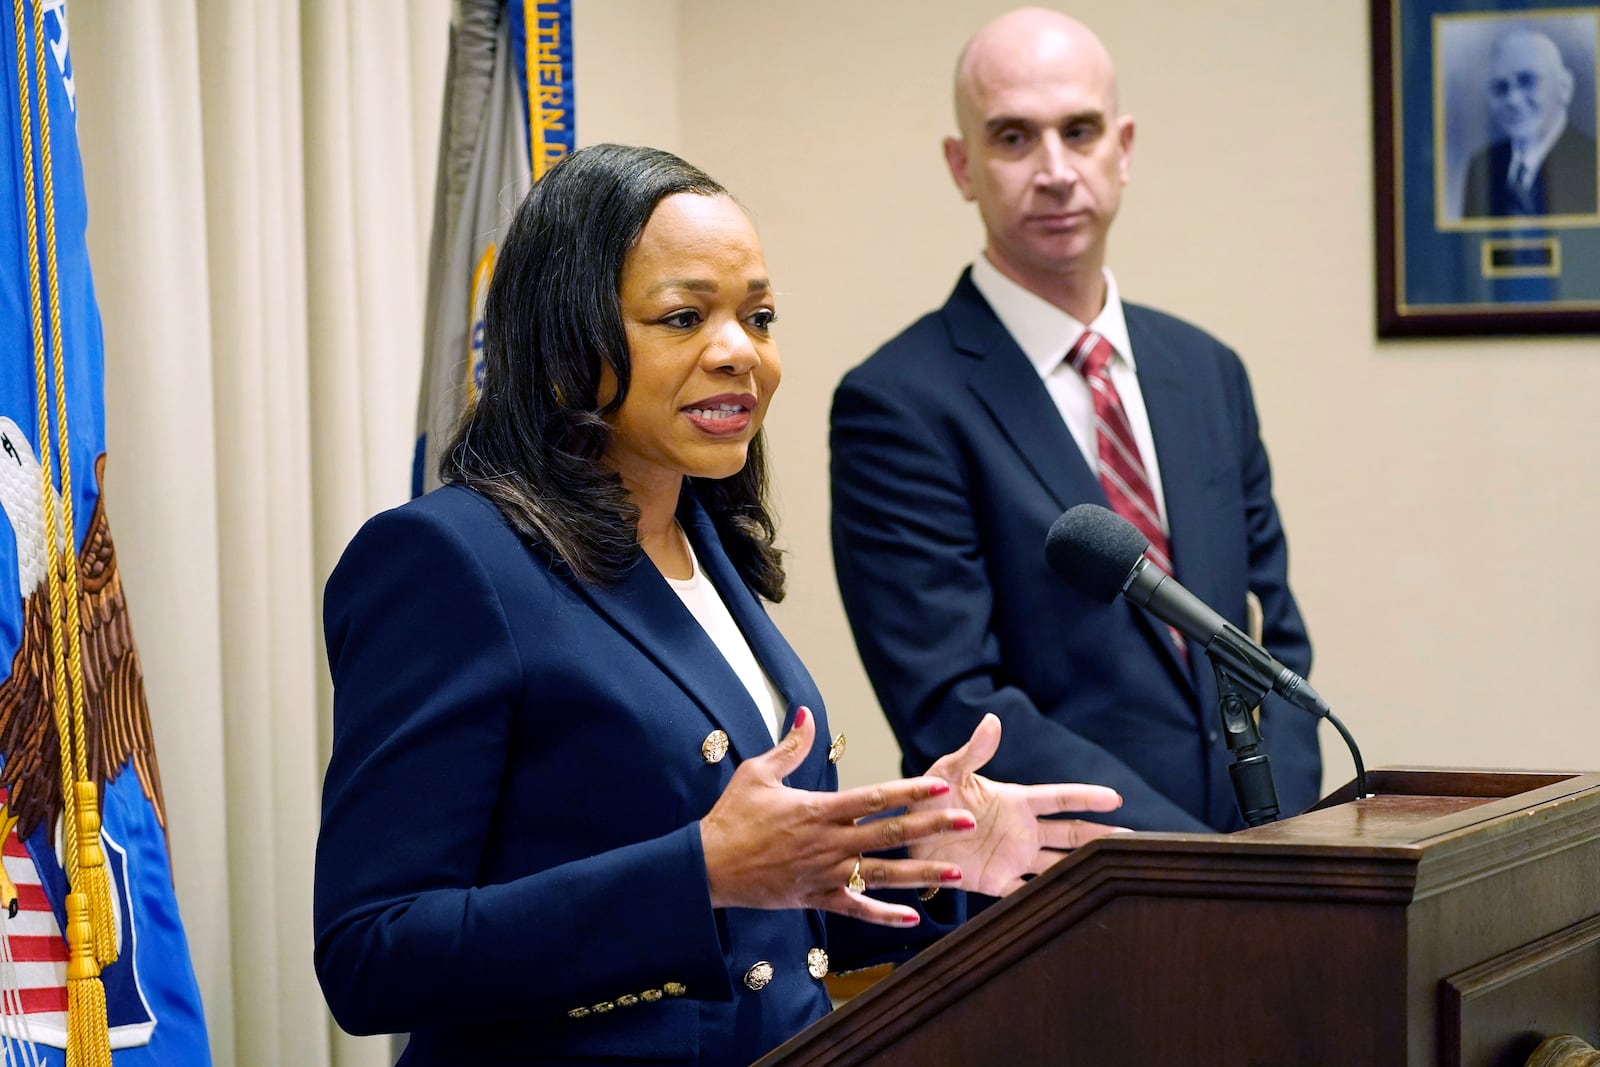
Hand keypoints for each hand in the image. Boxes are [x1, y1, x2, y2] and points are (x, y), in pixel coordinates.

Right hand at [699, 707, 975, 926]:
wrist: (707, 867)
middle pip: (890, 833)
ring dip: (921, 874)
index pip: (875, 797)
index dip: (911, 791)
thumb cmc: (731, 817)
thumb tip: (806, 712)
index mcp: (818, 809)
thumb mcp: (757, 773)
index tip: (941, 785)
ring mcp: (824, 873)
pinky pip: (855, 908)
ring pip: (882, 874)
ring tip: (955, 872)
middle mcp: (828, 842)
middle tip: (967, 821)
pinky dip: (883, 915)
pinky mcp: (815, 899)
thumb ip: (790, 746)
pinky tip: (911, 917)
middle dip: (932, 827)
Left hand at [908, 713, 1125, 895]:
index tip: (1116, 798)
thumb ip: (973, 752)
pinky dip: (1048, 897)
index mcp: (1016, 801)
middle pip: (1070, 833)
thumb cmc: (931, 797)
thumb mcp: (949, 772)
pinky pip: (1027, 892)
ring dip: (1082, 867)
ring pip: (1059, 864)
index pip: (1059, 798)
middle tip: (1131, 840)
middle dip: (1099, 836)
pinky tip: (1070, 903)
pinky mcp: (998, 882)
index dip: (1086, 797)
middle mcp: (1023, 831)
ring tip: (1112, 873)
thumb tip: (992, 721)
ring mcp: (1014, 858)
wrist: (910, 836)